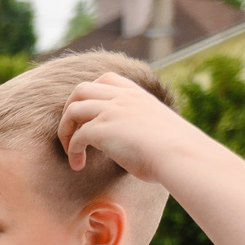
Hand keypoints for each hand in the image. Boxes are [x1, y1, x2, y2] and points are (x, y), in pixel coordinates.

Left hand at [57, 74, 204, 184]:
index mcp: (137, 95)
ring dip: (65, 131)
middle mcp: (123, 98)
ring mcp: (111, 110)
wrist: (180, 155)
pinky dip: (72, 151)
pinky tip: (78, 165)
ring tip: (71, 151)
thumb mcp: (156, 128)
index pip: (106, 79)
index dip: (91, 95)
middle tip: (71, 134)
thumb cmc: (174, 151)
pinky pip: (76, 136)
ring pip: (73, 109)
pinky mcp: (102, 128)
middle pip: (81, 89)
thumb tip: (131, 142)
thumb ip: (139, 125)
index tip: (89, 117)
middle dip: (69, 110)